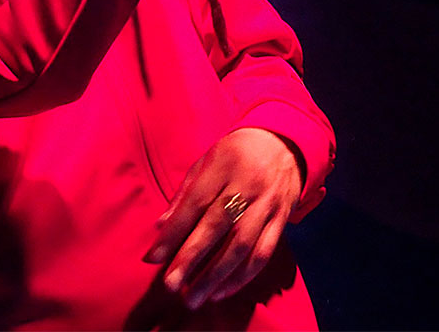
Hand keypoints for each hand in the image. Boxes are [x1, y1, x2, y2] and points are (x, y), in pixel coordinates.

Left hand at [142, 127, 305, 309]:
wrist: (284, 142)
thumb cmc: (236, 152)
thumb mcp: (207, 161)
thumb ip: (184, 193)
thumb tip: (160, 226)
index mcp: (223, 166)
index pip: (195, 203)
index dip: (174, 232)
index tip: (154, 257)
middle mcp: (247, 185)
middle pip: (217, 227)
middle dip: (192, 258)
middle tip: (171, 285)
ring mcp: (267, 204)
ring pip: (242, 245)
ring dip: (217, 276)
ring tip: (195, 297)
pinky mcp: (281, 219)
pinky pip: (263, 252)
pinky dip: (243, 276)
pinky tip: (223, 291)